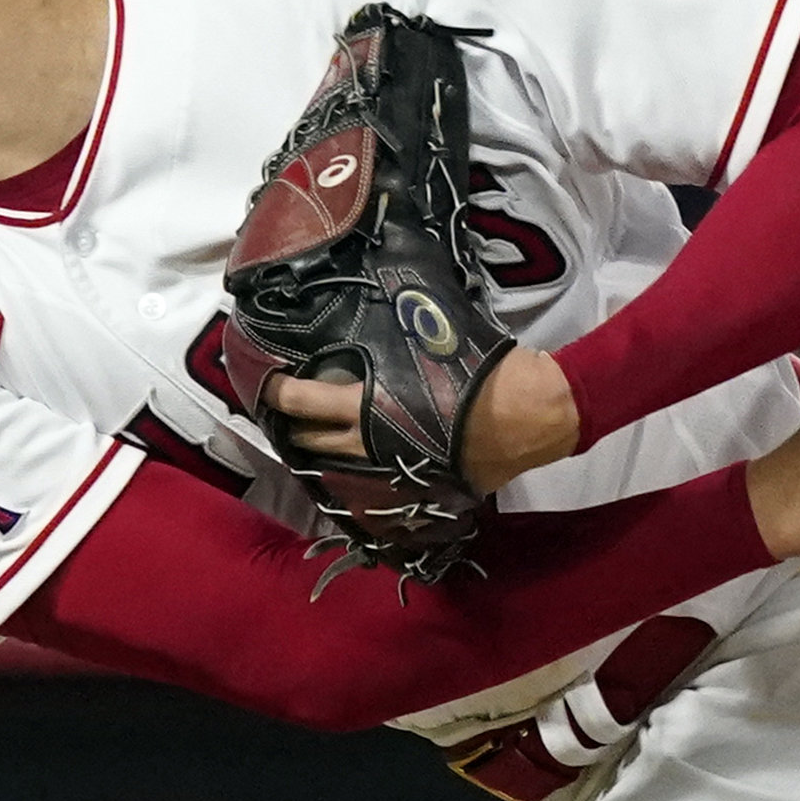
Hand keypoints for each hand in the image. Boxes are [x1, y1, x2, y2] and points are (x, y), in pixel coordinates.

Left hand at [265, 348, 580, 491]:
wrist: (532, 415)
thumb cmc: (483, 371)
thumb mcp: (435, 341)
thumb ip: (399, 341)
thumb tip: (386, 309)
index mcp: (370, 405)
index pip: (302, 401)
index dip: (278, 393)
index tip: (267, 384)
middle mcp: (372, 444)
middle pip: (310, 443)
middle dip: (292, 430)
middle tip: (284, 418)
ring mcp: (393, 472)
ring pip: (337, 472)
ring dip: (319, 458)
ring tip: (311, 445)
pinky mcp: (417, 489)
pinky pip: (374, 491)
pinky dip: (357, 482)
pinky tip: (356, 473)